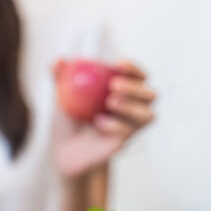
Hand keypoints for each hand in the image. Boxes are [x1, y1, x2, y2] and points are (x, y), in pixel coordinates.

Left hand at [53, 60, 154, 178]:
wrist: (65, 150)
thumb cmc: (68, 118)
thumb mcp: (61, 96)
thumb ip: (61, 77)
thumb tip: (59, 60)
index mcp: (123, 91)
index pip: (138, 76)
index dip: (133, 68)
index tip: (118, 63)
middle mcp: (133, 108)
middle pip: (151, 95)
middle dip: (135, 88)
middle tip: (114, 85)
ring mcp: (131, 127)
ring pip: (148, 115)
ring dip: (132, 107)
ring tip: (110, 102)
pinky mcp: (124, 142)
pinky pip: (128, 132)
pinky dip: (115, 125)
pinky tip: (98, 122)